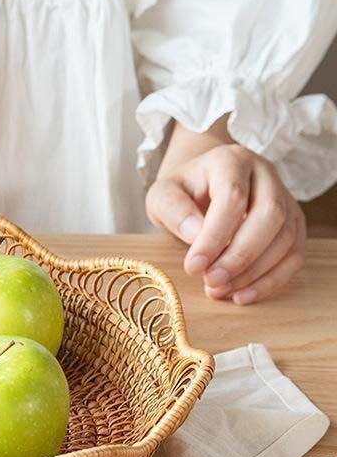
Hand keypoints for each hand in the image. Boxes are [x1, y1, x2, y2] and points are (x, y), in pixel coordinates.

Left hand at [146, 143, 305, 304]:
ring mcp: (285, 198)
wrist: (200, 188)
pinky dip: (271, 280)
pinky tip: (243, 296)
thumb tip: (196, 235)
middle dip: (240, 256)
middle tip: (212, 282)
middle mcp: (265, 175)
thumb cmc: (181, 193)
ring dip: (254, 272)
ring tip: (219, 290)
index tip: (193, 267)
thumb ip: (174, 211)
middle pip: (269, 216)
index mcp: (231, 160)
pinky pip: (294, 255)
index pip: (232, 198)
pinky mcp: (293, 223)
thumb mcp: (162, 196)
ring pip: (285, 238)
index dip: (214, 237)